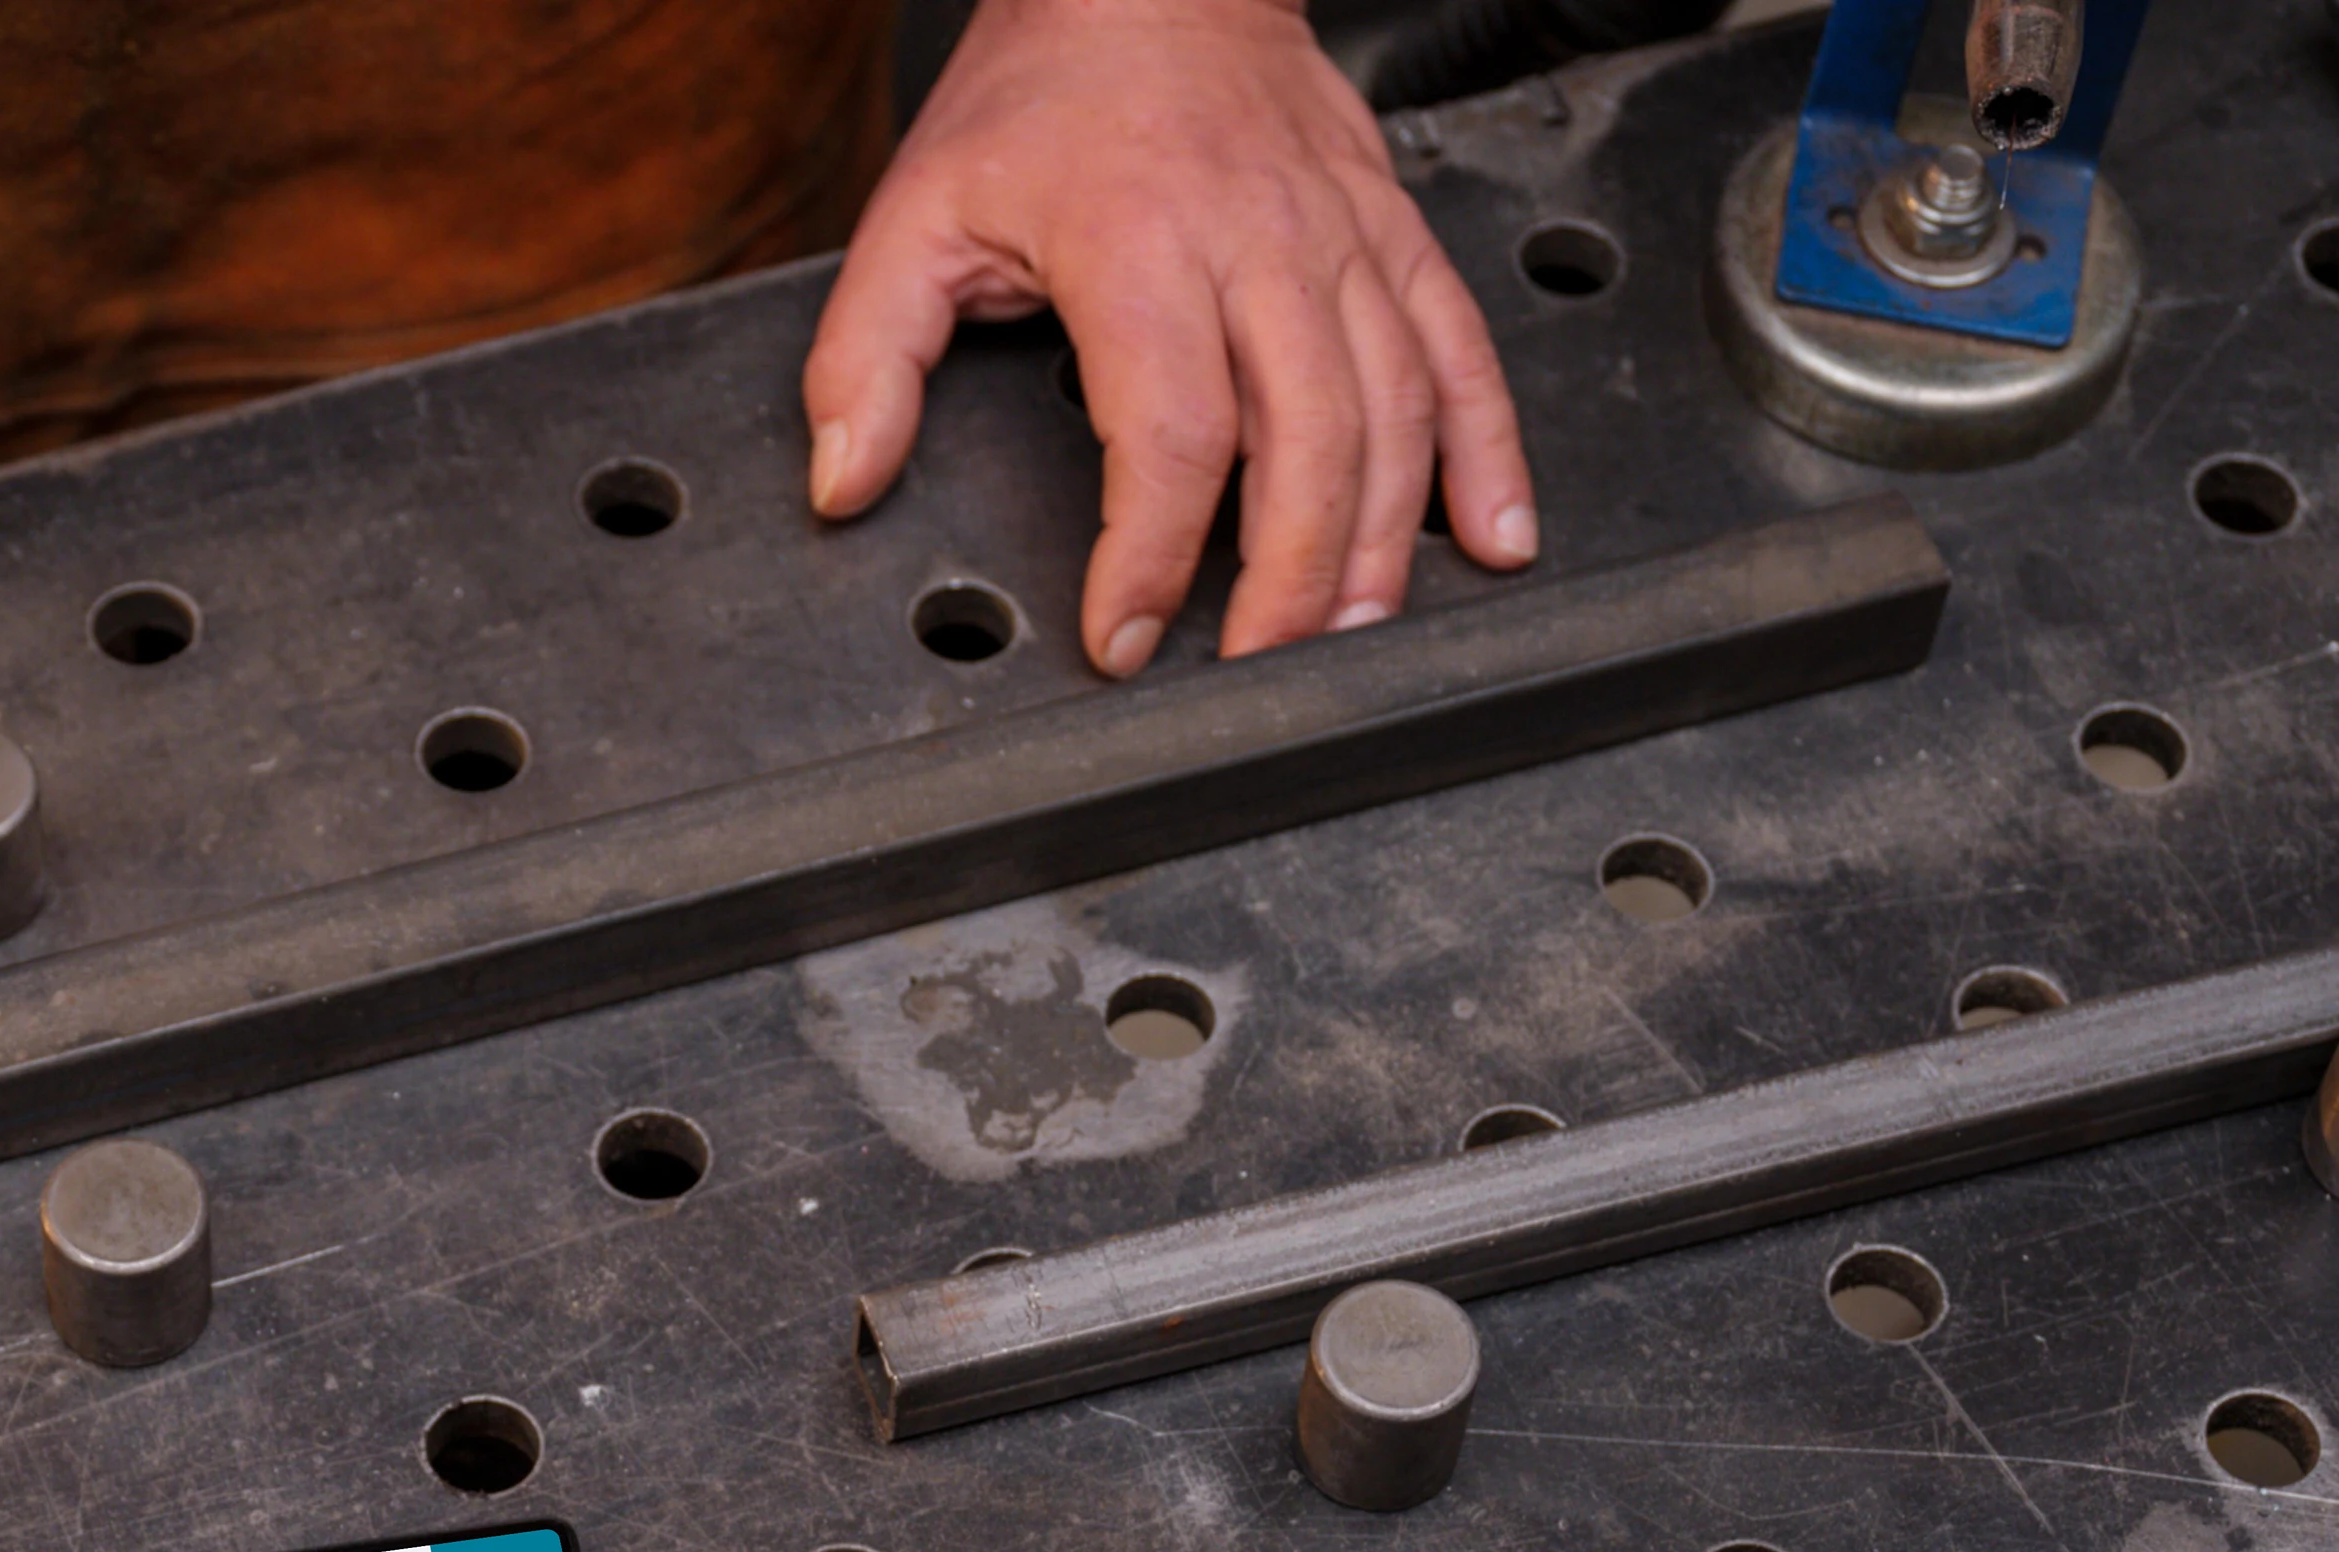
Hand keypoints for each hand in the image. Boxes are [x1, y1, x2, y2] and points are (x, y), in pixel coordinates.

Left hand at [807, 0, 1540, 673]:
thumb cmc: (1042, 93)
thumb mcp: (916, 213)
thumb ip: (867, 356)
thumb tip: (843, 479)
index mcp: (1140, 247)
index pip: (1170, 434)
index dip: (1148, 556)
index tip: (1119, 637)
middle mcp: (1259, 245)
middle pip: (1307, 442)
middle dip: (1285, 580)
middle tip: (1255, 671)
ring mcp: (1342, 240)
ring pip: (1395, 410)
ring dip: (1382, 540)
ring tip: (1351, 635)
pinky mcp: (1393, 233)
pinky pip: (1462, 348)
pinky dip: (1490, 450)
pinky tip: (1495, 534)